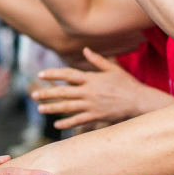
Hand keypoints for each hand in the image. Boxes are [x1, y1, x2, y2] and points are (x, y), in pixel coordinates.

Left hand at [31, 49, 166, 127]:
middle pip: (63, 92)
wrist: (139, 101)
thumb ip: (97, 60)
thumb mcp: (113, 69)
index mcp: (91, 79)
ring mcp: (92, 105)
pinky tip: (57, 125)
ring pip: (68, 107)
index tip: (41, 74)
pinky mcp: (96, 116)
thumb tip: (85, 49)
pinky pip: (78, 120)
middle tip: (34, 95)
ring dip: (52, 108)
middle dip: (47, 93)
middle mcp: (89, 92)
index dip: (53, 74)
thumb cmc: (127, 84)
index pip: (68, 74)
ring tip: (40, 109)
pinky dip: (67, 123)